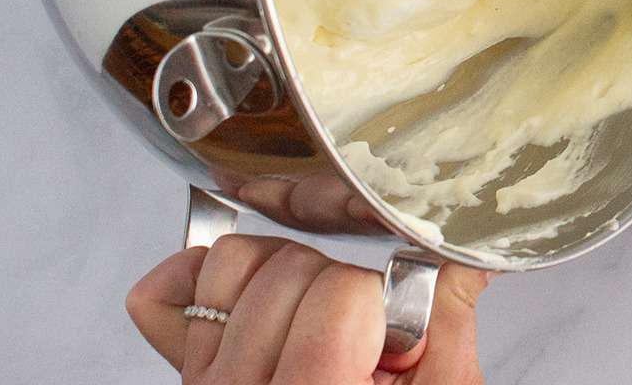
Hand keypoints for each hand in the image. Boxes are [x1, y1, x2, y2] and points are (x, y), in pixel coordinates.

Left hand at [126, 234, 490, 383]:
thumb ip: (450, 327)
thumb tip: (467, 258)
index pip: (340, 292)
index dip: (381, 302)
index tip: (394, 338)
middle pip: (288, 270)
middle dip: (340, 286)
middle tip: (362, 340)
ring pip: (231, 264)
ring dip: (282, 273)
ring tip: (317, 321)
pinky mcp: (189, 380)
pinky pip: (165, 298)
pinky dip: (201, 279)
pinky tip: (253, 300)